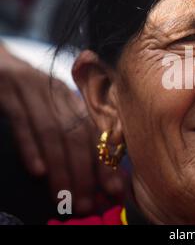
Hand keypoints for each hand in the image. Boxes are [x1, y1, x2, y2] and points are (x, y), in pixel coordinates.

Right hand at [0, 45, 123, 212]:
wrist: (0, 62)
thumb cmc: (32, 92)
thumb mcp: (56, 105)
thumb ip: (74, 131)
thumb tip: (96, 170)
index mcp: (73, 99)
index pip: (95, 133)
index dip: (105, 162)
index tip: (114, 189)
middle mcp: (59, 94)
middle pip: (77, 135)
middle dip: (85, 171)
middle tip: (87, 202)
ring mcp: (33, 92)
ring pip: (52, 133)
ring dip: (60, 167)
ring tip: (64, 196)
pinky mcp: (9, 93)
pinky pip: (22, 122)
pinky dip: (30, 147)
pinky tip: (38, 171)